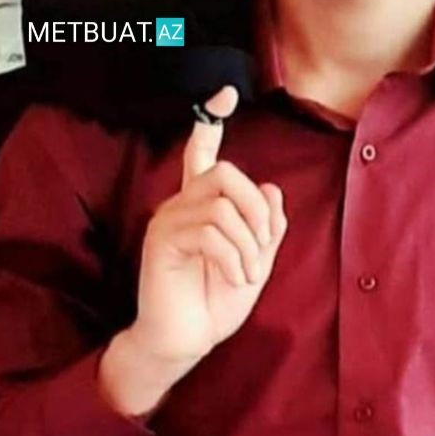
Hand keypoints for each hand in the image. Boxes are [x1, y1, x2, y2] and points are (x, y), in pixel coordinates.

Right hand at [127, 85, 286, 366]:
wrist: (184, 342)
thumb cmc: (216, 301)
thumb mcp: (256, 262)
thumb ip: (266, 227)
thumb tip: (273, 188)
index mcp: (203, 203)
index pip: (202, 151)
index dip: (211, 120)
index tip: (225, 93)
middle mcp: (182, 203)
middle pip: (225, 171)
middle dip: (256, 206)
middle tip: (263, 242)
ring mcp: (169, 219)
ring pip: (223, 203)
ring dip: (250, 242)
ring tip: (249, 272)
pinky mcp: (161, 240)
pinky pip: (211, 231)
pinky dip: (235, 258)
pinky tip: (234, 278)